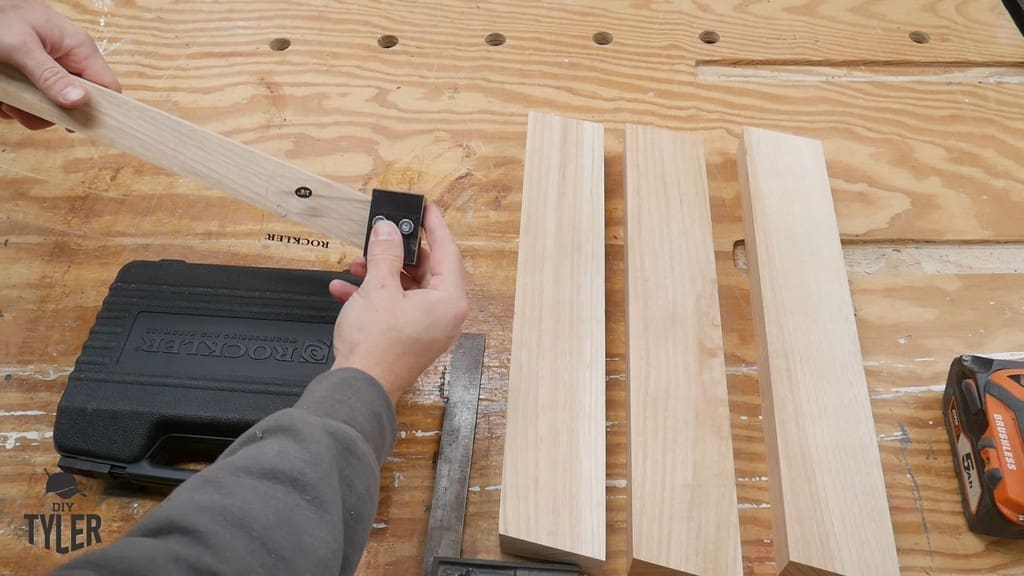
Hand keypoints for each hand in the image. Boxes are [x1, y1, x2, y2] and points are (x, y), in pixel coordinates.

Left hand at [0, 0, 120, 129]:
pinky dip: (17, 104)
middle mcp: (70, 62)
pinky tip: (5, 95)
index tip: (76, 125)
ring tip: (6, 99)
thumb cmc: (1, 15)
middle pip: (76, 104)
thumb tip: (80, 101)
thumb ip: (50, 76)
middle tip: (20, 108)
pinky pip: (35, 101)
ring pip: (53, 107)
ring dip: (27, 110)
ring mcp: (53, 70)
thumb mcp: (23, 47)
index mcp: (79, 49)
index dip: (99, 110)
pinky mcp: (37, 76)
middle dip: (47, 113)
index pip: (108, 88)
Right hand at [329, 204, 468, 403]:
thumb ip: (385, 254)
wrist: (358, 390)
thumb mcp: (378, 288)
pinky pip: (395, 306)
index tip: (425, 208)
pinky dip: (373, 295)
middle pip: (427, 269)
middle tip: (383, 233)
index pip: (447, 251)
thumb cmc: (375, 347)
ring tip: (356, 263)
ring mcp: (427, 328)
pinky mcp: (409, 338)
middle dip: (397, 253)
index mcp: (449, 301)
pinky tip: (345, 289)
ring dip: (380, 273)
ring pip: (407, 287)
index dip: (434, 226)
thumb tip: (388, 231)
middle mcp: (444, 315)